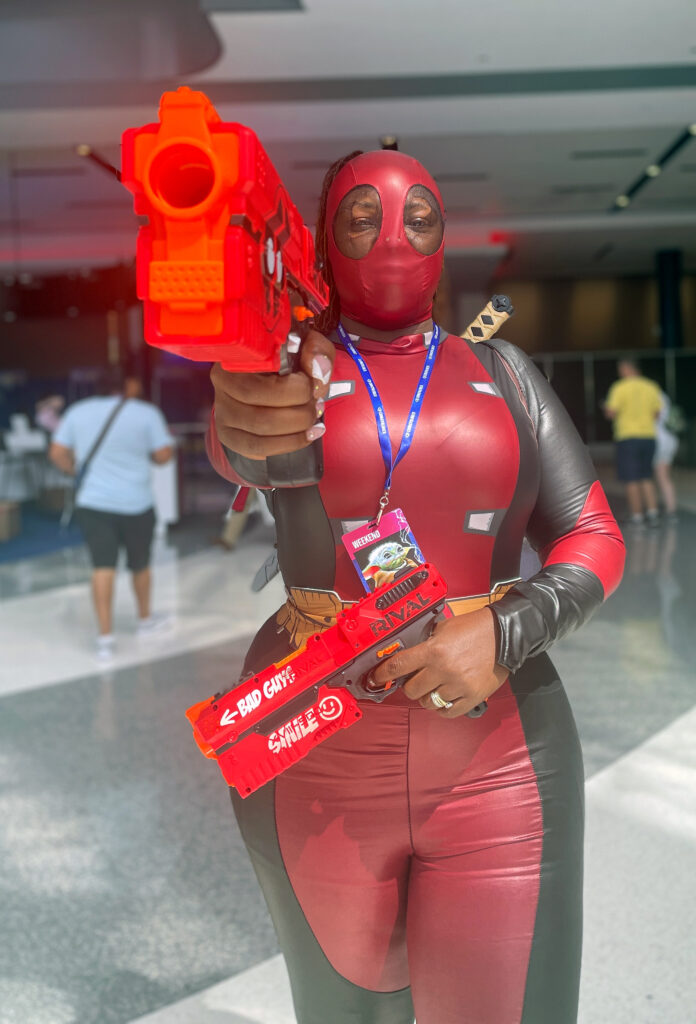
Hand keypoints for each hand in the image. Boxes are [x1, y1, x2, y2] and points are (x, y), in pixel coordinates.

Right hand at [211, 329, 335, 459]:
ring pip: (261, 431)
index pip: (264, 380)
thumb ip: (315, 349)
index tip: (313, 385)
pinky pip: (258, 449)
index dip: (296, 387)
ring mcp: (223, 412)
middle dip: (301, 412)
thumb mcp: (304, 344)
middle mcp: (223, 384)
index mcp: (238, 355)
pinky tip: (305, 436)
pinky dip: (288, 444)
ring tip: (312, 419)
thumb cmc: (286, 358)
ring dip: (296, 429)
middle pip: (262, 411)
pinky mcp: (229, 435)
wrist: (273, 378)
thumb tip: (317, 370)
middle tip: (316, 405)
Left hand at [368, 607, 508, 717]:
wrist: (504, 634)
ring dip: (427, 696)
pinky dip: (442, 707)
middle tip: (415, 680)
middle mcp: (443, 670)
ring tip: (434, 687)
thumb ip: (426, 643)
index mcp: (433, 651)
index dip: (382, 674)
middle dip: (409, 686)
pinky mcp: (472, 697)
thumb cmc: (474, 628)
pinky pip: (448, 711)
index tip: (375, 678)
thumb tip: (408, 658)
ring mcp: (458, 686)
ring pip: (428, 702)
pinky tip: (444, 698)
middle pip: (411, 690)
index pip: (398, 666)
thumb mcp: (444, 628)